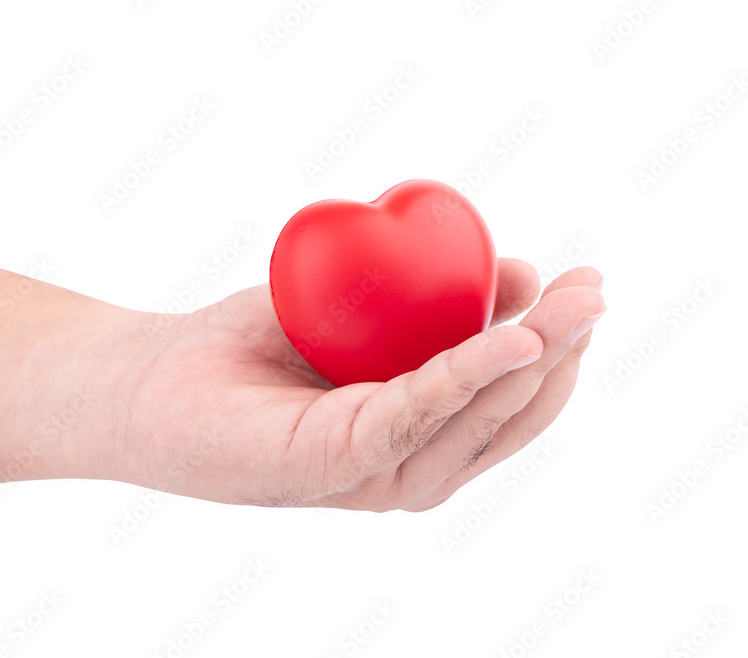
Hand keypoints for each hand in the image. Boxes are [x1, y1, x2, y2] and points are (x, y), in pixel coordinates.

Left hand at [114, 258, 604, 510]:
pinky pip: (417, 414)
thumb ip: (436, 302)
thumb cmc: (259, 348)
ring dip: (533, 356)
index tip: (588, 287)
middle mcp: (412, 466)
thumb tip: (512, 273)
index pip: (514, 401)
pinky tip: (515, 338)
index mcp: (424, 436)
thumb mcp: (368, 311)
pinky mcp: (337, 466)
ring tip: (572, 303)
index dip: (559, 347)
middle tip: (594, 289)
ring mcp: (378, 474)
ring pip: (477, 416)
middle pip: (510, 412)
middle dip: (563, 349)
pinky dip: (470, 374)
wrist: (152, 380)